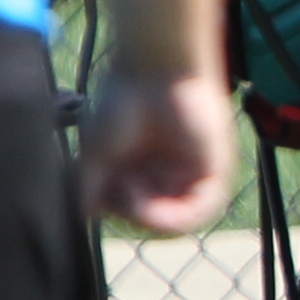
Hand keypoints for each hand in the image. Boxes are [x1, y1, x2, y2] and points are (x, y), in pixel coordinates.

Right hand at [81, 72, 231, 238]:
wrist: (153, 73)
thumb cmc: (121, 105)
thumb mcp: (95, 156)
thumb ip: (90, 191)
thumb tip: (86, 219)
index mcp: (142, 173)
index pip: (129, 215)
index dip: (112, 211)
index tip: (97, 187)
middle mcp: (168, 178)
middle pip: (150, 222)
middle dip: (126, 212)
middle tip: (115, 183)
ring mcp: (190, 177)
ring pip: (173, 225)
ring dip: (143, 216)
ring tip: (128, 186)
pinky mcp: (213, 173)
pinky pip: (198, 214)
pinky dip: (167, 217)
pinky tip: (145, 198)